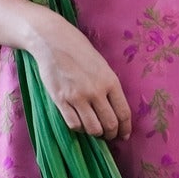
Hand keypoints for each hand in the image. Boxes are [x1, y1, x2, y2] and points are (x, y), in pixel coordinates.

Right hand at [24, 8, 132, 139]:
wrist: (53, 41)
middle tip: (109, 136)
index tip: (124, 135)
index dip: (125, 128)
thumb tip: (115, 110)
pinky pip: (73, 124)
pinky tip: (80, 124)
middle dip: (111, 134)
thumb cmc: (80, 51)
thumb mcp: (102, 66)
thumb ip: (109, 87)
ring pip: (92, 128)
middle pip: (109, 124)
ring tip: (95, 131)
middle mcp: (96, 91)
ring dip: (96, 134)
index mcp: (110, 81)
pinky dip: (79, 128)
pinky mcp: (60, 100)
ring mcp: (77, 97)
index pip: (123, 113)